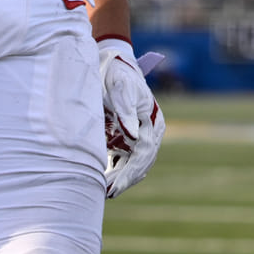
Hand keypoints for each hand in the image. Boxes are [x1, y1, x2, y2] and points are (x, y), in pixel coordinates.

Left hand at [98, 40, 165, 198]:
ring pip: (130, 163)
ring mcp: (137, 134)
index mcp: (152, 122)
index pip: (143, 154)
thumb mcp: (120, 87)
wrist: (111, 59)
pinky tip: (101, 178)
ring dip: (119, 177)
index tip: (116, 186)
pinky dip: (113, 168)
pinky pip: (121, 156)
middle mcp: (148, 131)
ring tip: (103, 192)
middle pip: (139, 163)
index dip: (130, 172)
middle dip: (124, 180)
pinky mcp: (125, 134)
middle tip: (108, 194)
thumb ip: (125, 110)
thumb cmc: (116, 72)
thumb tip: (132, 136)